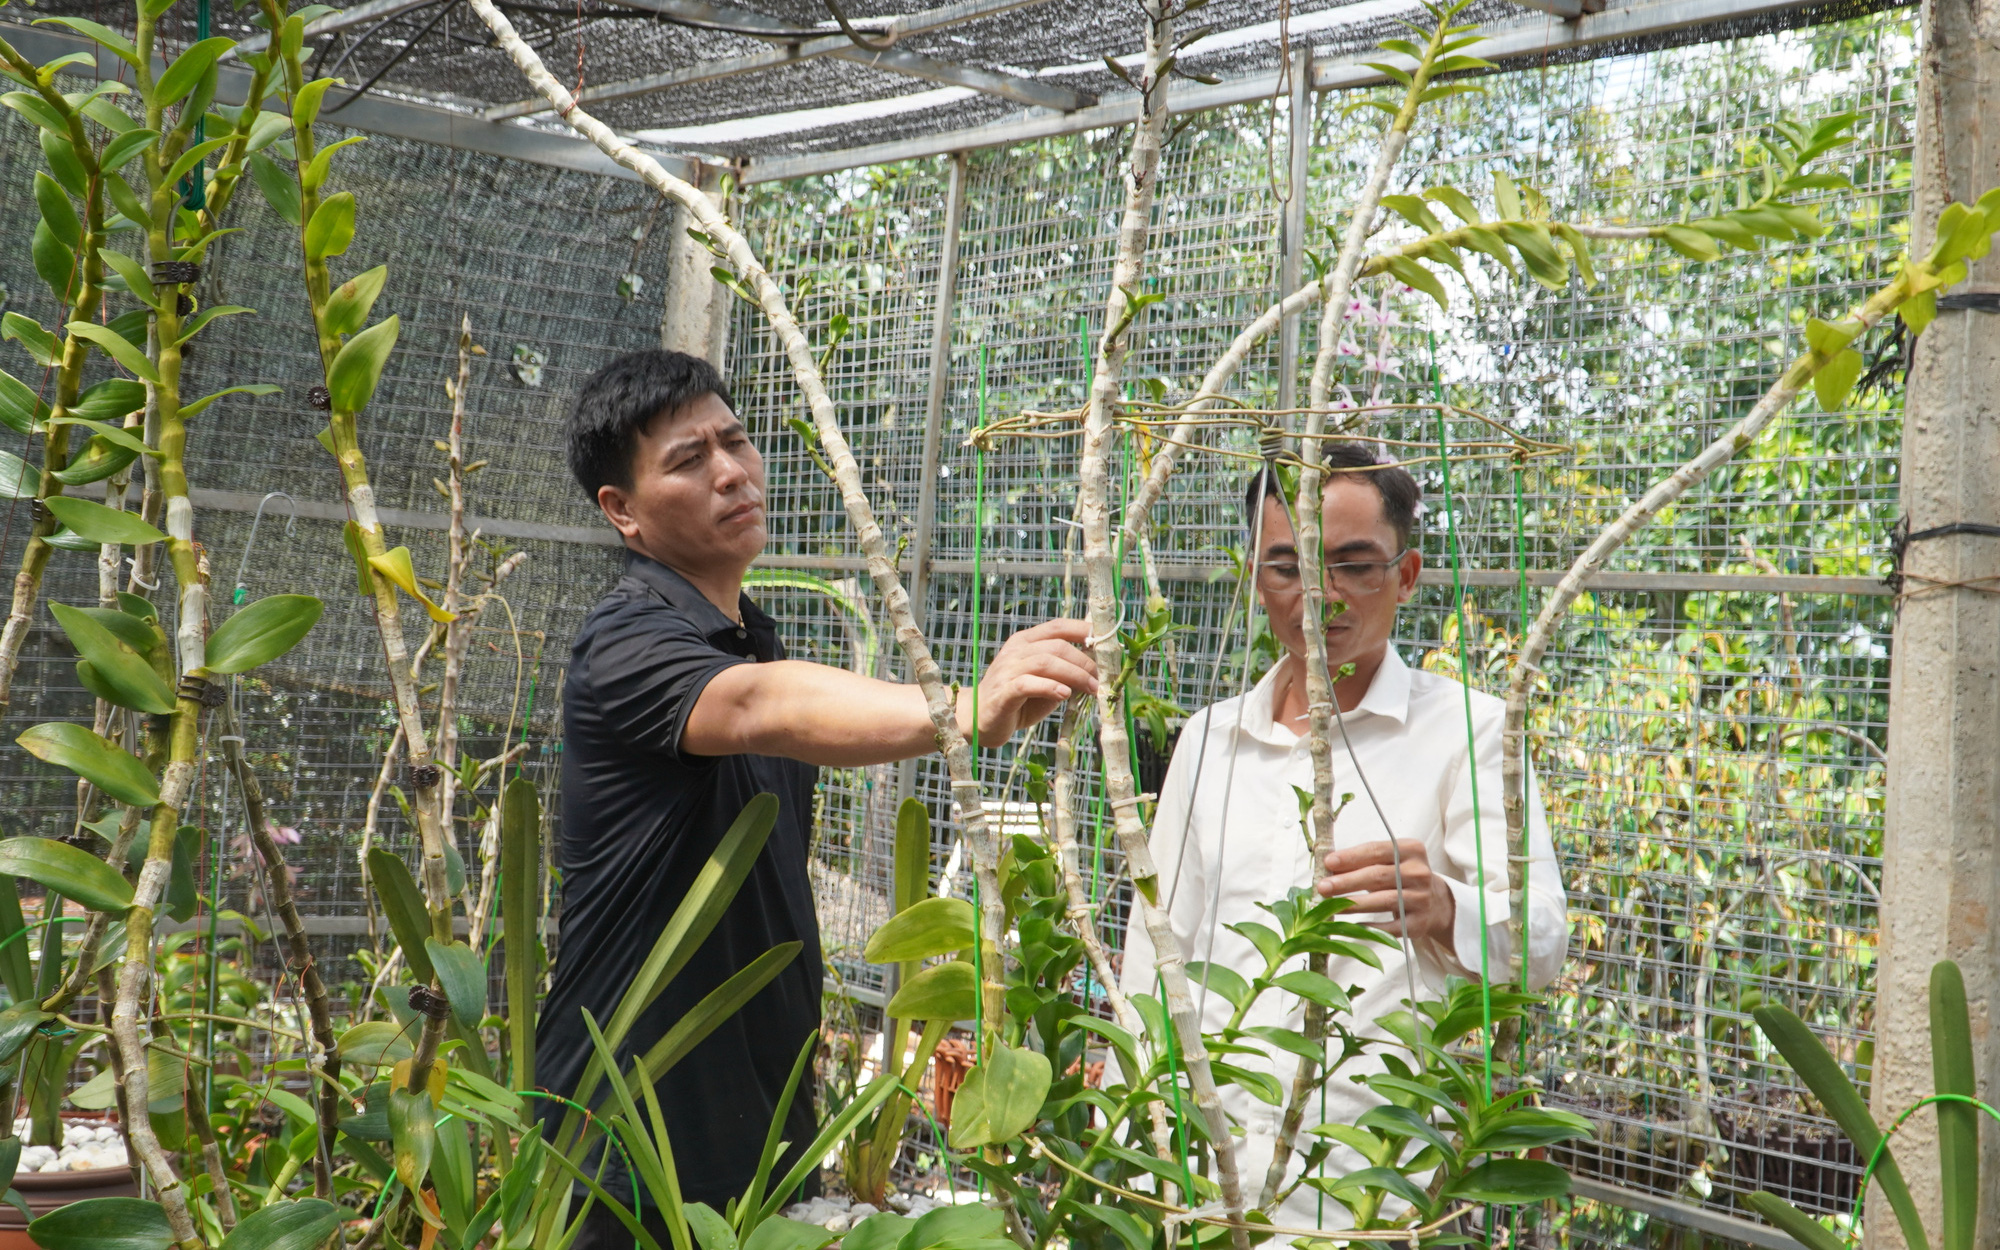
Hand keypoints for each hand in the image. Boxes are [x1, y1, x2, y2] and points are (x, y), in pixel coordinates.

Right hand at [964, 619, 1097, 744]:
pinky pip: (1027, 683)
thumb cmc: (1018, 700)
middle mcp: (1016, 651)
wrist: (979, 718)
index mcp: (1026, 642)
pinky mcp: (1003, 692)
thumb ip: (1064, 673)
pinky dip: (1049, 687)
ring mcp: (1007, 670)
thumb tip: (1098, 670)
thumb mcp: (1045, 682)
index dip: (1084, 630)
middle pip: (1057, 646)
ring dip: (1074, 675)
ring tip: (1091, 688)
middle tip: (1101, 679)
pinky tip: (1064, 694)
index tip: (1106, 642)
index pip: (1058, 626)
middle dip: (1084, 662)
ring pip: (1045, 662)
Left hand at [1315, 839, 1454, 944]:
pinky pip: (1389, 926)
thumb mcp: (1387, 861)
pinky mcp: (1418, 922)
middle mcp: (1419, 873)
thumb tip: (1328, 867)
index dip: (1351, 857)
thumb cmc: (1400, 876)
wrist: (1434, 901)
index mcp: (1411, 850)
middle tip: (1323, 886)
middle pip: (1377, 876)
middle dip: (1346, 881)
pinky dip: (1370, 926)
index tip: (1328, 862)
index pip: (1376, 850)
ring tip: (1331, 906)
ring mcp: (1421, 898)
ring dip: (1353, 904)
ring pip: (1382, 901)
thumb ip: (1361, 861)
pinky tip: (1352, 925)